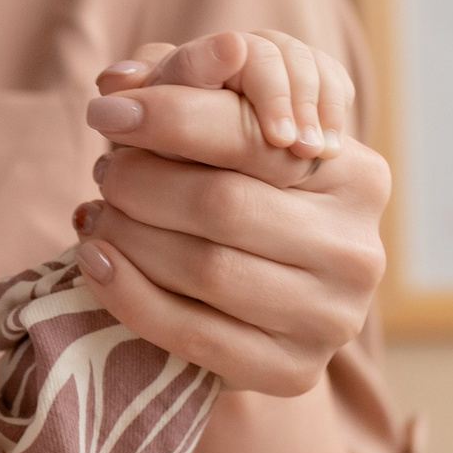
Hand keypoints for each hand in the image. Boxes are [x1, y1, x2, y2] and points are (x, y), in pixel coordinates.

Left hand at [72, 32, 388, 395]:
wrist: (256, 313)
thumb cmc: (236, 199)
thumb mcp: (224, 142)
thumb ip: (183, 93)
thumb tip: (117, 79)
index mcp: (359, 175)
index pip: (254, 134)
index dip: (171, 118)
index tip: (105, 112)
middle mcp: (359, 249)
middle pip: (223, 204)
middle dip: (142, 182)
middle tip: (103, 171)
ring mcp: (331, 318)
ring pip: (206, 269)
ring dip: (129, 237)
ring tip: (93, 214)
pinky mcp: (292, 373)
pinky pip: (194, 335)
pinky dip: (129, 295)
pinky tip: (95, 261)